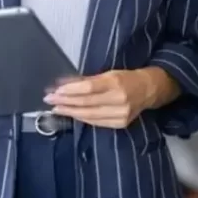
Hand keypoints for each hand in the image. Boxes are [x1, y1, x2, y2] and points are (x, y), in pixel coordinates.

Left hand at [43, 69, 167, 128]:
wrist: (147, 90)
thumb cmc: (125, 78)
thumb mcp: (108, 73)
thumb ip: (87, 80)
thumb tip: (64, 84)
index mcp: (116, 83)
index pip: (88, 88)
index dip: (70, 90)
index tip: (55, 91)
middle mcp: (119, 99)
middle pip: (86, 103)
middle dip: (65, 102)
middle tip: (50, 100)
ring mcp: (121, 114)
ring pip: (89, 115)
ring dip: (70, 112)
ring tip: (57, 109)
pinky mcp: (120, 124)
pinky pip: (96, 122)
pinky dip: (82, 118)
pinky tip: (72, 114)